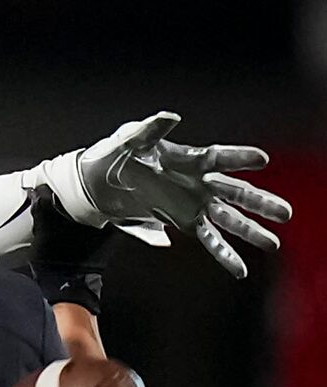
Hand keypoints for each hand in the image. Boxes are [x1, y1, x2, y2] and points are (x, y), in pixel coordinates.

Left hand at [39, 113, 291, 278]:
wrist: (100, 181)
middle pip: (235, 194)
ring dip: (251, 232)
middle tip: (286, 213)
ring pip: (228, 220)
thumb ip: (150, 130)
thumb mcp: (130, 139)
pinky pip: (208, 240)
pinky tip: (240, 270)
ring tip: (274, 243)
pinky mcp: (183, 222)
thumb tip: (169, 117)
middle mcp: (199, 183)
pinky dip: (223, 254)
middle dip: (260, 204)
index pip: (220, 158)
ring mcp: (194, 204)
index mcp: (189, 159)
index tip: (262, 160)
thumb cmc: (118, 154)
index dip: (240, 159)